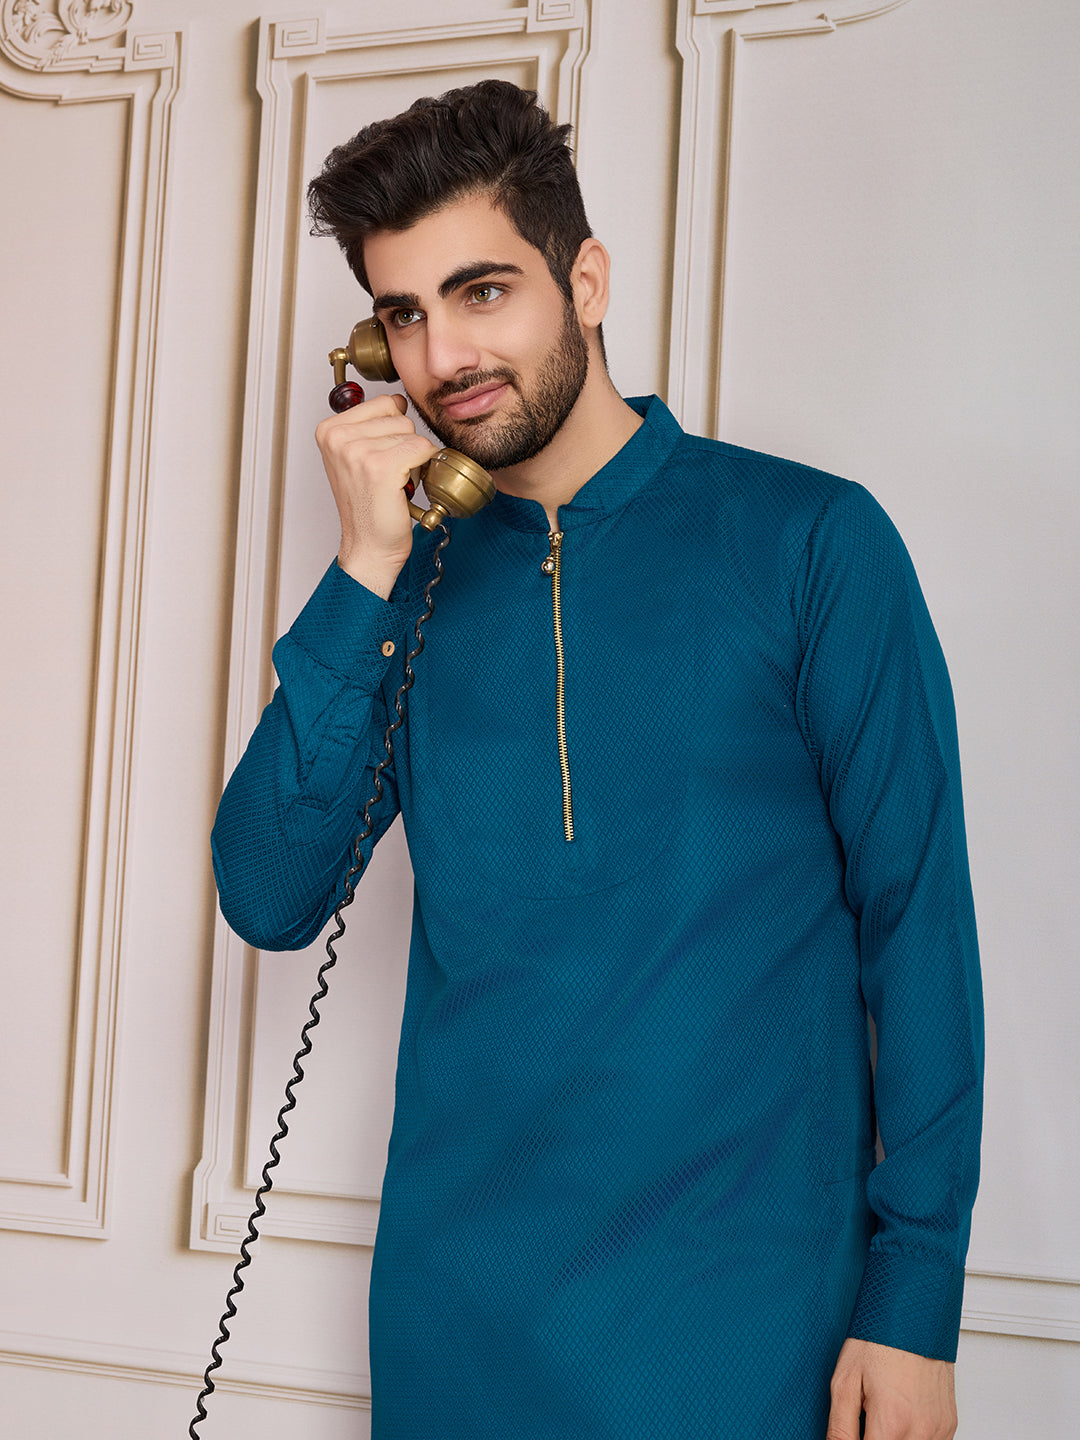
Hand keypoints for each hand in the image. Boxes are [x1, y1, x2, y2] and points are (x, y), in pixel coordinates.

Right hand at [314, 392, 437, 597]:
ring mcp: (357, 451)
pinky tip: (402, 486)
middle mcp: (338, 437)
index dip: (393, 431)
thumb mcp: (357, 457)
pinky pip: (421, 448)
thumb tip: (398, 399)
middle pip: (398, 416)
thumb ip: (371, 424)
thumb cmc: (367, 506)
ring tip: (392, 481)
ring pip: (411, 432)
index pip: (384, 402)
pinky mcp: (380, 466)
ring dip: (411, 459)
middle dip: (402, 444)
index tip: (379, 457)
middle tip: (386, 474)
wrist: (369, 546)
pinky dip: (421, 467)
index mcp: (329, 430)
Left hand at [827, 1338, 956, 1439]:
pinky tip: (899, 1417)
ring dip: (893, 1439)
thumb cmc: (879, 1338)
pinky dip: (911, 1437)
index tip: (853, 1433)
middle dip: (875, 1439)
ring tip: (881, 1415)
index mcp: (892, 1423)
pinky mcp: (949, 1425)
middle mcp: (921, 1432)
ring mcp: (939, 1430)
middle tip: (865, 1421)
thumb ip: (840, 1428)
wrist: (913, 1310)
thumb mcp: (845, 1381)